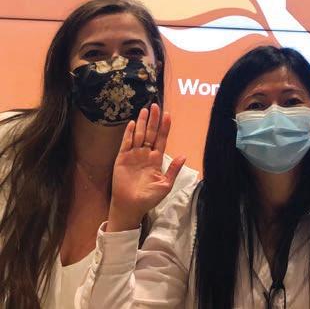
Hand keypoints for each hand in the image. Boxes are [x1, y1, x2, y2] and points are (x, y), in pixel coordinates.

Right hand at [107, 104, 185, 231]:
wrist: (131, 206)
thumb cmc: (149, 197)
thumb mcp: (165, 185)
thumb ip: (173, 170)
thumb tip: (183, 156)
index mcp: (157, 159)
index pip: (161, 139)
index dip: (164, 127)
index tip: (168, 115)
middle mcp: (145, 154)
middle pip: (150, 133)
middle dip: (153, 120)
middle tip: (156, 105)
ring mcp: (133, 155)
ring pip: (138, 135)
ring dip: (141, 123)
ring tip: (145, 110)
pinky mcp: (122, 159)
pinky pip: (125, 143)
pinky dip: (128, 134)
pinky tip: (131, 123)